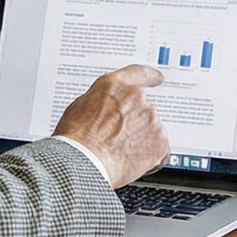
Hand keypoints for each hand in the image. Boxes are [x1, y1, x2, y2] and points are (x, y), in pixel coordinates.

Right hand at [53, 64, 167, 187]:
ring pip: (151, 130)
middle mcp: (137, 97)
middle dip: (136, 123)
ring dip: (141, 140)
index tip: (157, 78)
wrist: (83, 162)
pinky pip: (160, 150)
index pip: (139, 73)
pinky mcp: (160, 141)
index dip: (149, 77)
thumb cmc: (76, 138)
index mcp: (115, 85)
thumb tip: (107, 108)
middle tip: (120, 139)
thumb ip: (102, 101)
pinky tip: (132, 163)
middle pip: (144, 108)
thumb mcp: (81, 106)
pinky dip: (150, 157)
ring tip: (120, 154)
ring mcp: (151, 119)